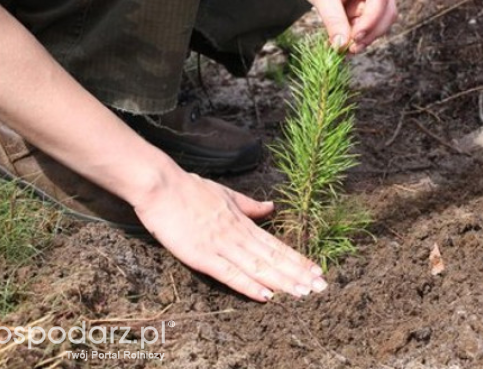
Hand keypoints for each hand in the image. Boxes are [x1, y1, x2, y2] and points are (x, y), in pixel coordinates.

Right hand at [133, 171, 325, 301]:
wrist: (161, 186)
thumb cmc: (190, 189)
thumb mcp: (226, 194)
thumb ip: (249, 205)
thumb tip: (271, 208)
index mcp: (242, 221)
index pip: (276, 244)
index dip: (298, 259)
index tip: (317, 270)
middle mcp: (237, 235)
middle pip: (273, 258)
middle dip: (298, 273)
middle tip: (321, 287)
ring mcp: (220, 245)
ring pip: (258, 266)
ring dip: (282, 281)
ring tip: (304, 293)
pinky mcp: (202, 255)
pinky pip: (230, 274)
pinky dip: (249, 285)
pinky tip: (267, 295)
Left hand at [289, 0, 396, 53]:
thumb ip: (333, 19)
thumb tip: (342, 45)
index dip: (371, 21)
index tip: (355, 38)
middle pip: (387, 11)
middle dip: (372, 32)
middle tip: (352, 48)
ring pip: (380, 20)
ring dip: (366, 36)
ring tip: (344, 47)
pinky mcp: (365, 4)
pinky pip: (368, 23)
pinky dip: (358, 34)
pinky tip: (342, 41)